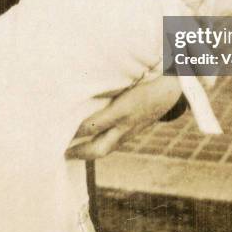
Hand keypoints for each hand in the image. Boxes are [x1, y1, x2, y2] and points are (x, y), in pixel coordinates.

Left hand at [65, 75, 181, 159]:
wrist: (174, 88)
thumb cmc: (148, 77)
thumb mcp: (128, 79)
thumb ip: (106, 85)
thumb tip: (80, 84)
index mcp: (123, 110)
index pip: (93, 125)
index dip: (75, 130)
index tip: (58, 128)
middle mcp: (126, 125)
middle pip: (99, 149)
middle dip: (79, 153)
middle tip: (60, 152)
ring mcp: (130, 132)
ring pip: (106, 150)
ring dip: (86, 153)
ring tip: (68, 152)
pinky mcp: (132, 133)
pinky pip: (112, 145)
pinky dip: (97, 147)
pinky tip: (86, 145)